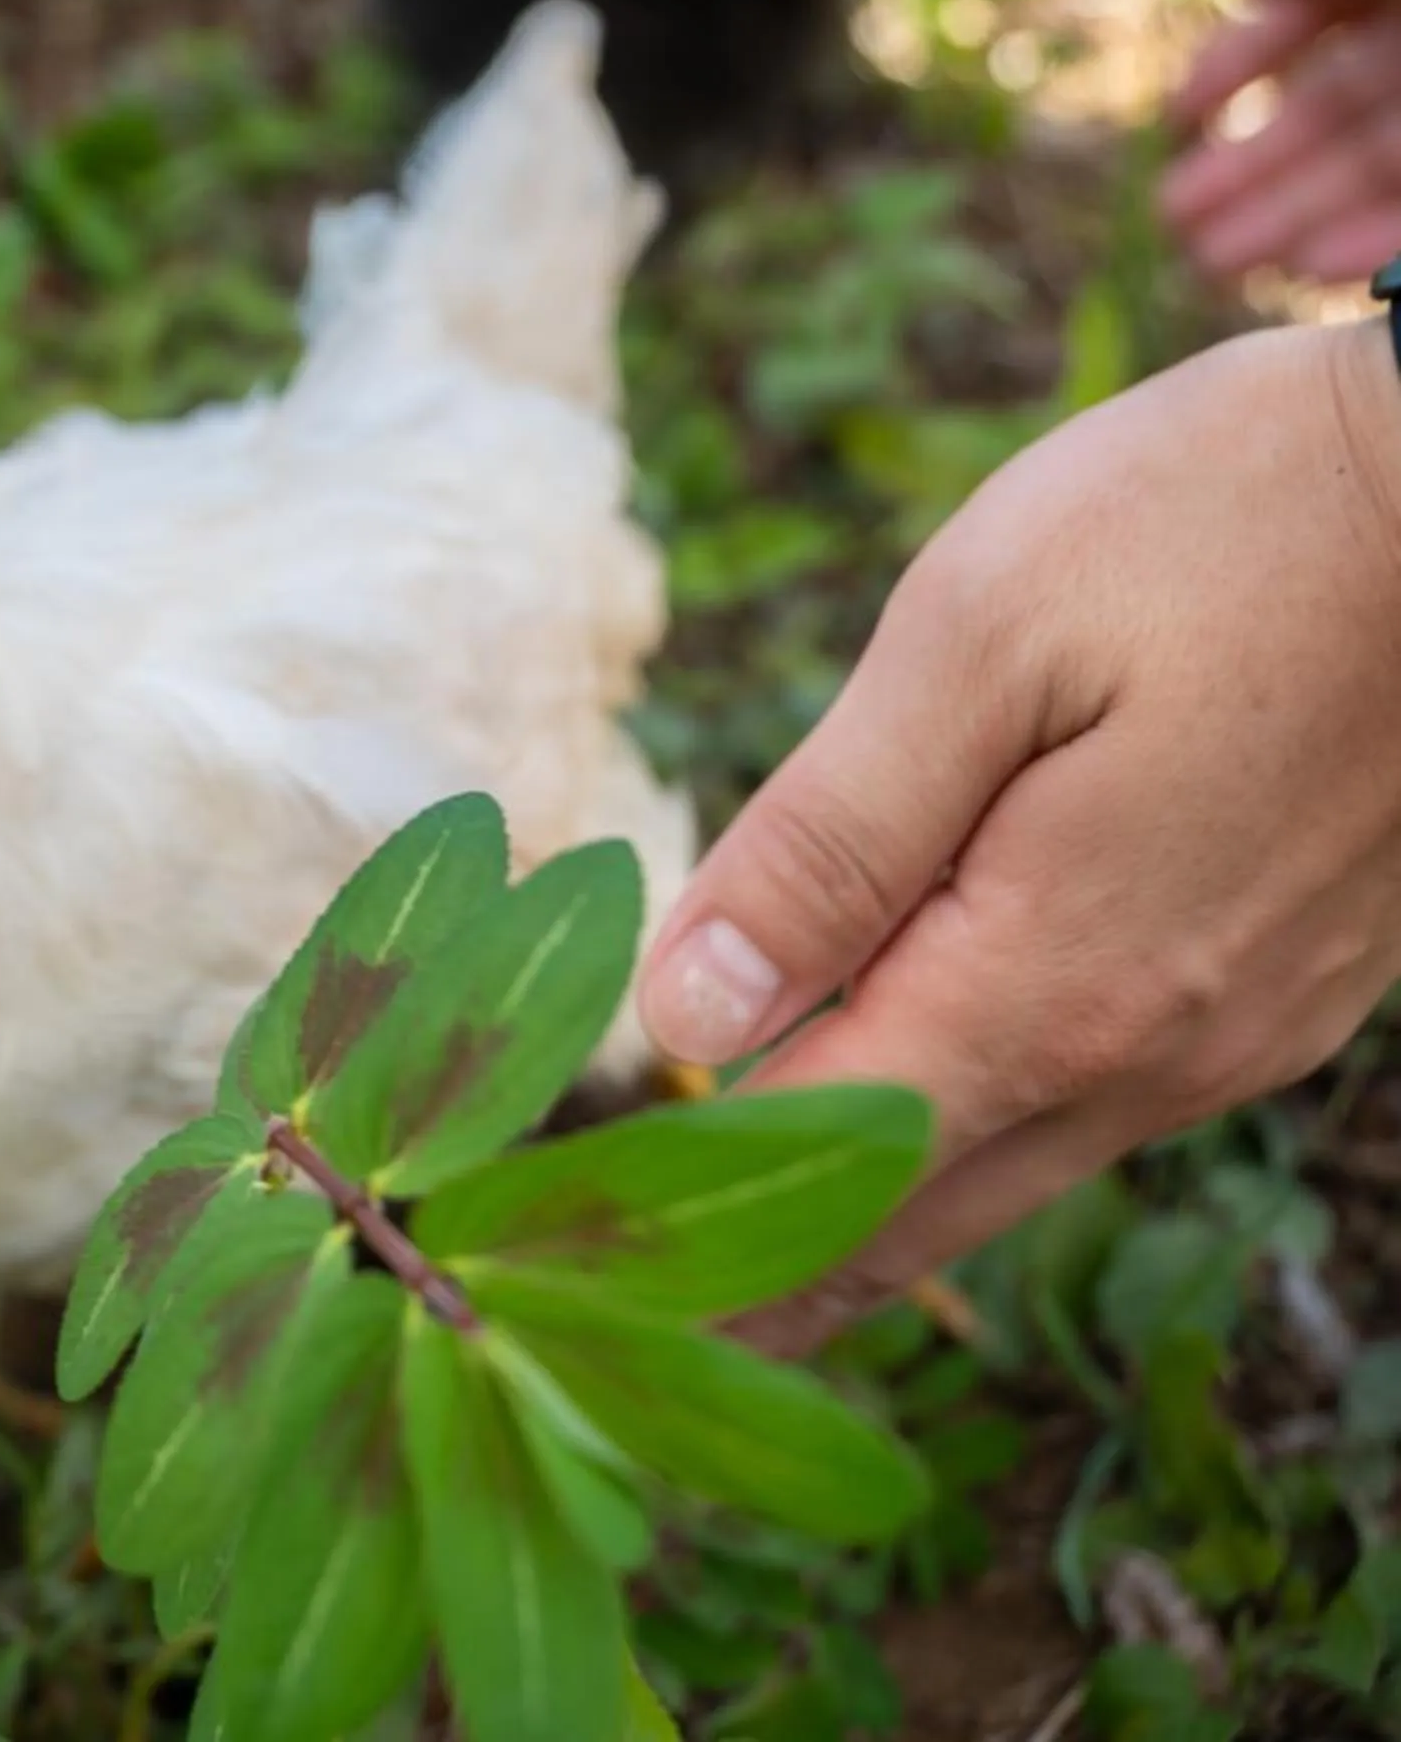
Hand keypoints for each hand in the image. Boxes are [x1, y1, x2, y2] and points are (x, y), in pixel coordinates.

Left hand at [636, 320, 1400, 1352]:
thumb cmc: (1215, 523)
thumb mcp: (976, 639)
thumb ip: (827, 841)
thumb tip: (681, 1006)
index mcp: (1052, 978)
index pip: (814, 1153)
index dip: (675, 1207)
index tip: (555, 1261)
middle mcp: (1156, 1049)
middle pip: (913, 1212)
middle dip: (761, 1266)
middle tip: (615, 1318)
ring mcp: (1239, 1033)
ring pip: (1009, 1167)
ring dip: (867, 1208)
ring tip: (724, 1242)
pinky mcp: (1285, 987)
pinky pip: (1094, 1102)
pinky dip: (971, 1131)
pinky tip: (898, 1106)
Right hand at [1163, 0, 1400, 283]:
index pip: (1319, 11)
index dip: (1242, 64)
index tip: (1181, 118)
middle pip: (1340, 103)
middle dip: (1255, 167)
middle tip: (1179, 222)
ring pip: (1381, 158)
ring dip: (1295, 216)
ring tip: (1214, 262)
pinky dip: (1381, 235)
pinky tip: (1314, 266)